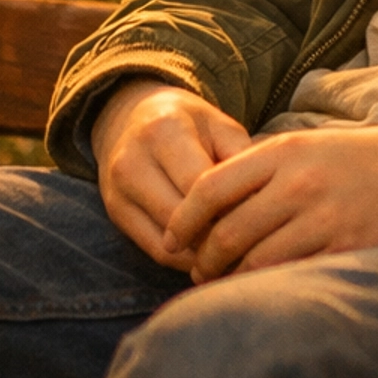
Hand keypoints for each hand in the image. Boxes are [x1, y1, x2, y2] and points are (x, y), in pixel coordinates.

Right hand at [92, 79, 250, 268]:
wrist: (130, 117)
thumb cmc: (187, 123)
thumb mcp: (219, 125)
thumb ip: (240, 157)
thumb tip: (259, 204)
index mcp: (164, 131)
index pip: (202, 187)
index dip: (234, 207)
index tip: (261, 217)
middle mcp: (133, 162)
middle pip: (182, 221)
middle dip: (220, 236)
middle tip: (252, 242)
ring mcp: (118, 192)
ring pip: (168, 245)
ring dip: (204, 255)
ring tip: (235, 253)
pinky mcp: (116, 214)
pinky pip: (155, 252)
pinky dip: (185, 260)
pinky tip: (210, 255)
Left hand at [163, 121, 377, 282]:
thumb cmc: (356, 158)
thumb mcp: (304, 144)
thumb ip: (258, 168)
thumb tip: (205, 203)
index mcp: (283, 151)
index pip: (210, 188)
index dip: (182, 219)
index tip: (171, 238)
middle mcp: (298, 183)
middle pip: (227, 232)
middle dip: (202, 259)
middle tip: (196, 270)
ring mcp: (324, 218)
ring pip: (254, 262)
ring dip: (229, 280)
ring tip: (222, 286)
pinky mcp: (347, 248)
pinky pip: (292, 277)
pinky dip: (268, 289)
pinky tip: (261, 292)